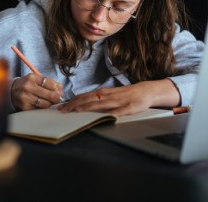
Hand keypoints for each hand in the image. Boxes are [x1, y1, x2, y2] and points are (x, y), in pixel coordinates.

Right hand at [11, 73, 63, 110]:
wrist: (11, 91)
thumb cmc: (27, 84)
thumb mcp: (37, 79)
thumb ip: (50, 82)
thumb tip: (61, 89)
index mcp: (32, 78)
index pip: (51, 84)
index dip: (57, 89)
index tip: (58, 91)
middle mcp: (28, 87)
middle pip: (50, 95)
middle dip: (56, 98)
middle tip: (57, 99)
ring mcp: (25, 98)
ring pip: (46, 104)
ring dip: (49, 104)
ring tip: (47, 101)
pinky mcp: (25, 107)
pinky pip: (39, 109)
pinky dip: (42, 108)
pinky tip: (40, 104)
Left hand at [57, 79, 179, 116]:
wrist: (146, 91)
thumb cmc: (127, 94)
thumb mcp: (111, 95)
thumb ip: (98, 99)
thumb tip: (82, 103)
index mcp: (104, 93)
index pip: (85, 96)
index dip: (73, 101)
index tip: (61, 106)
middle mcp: (108, 96)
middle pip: (89, 100)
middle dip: (74, 104)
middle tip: (62, 110)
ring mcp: (118, 101)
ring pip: (100, 104)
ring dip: (88, 107)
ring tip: (76, 110)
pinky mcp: (129, 107)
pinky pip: (119, 111)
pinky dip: (111, 113)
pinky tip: (104, 116)